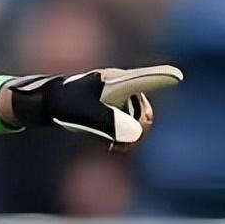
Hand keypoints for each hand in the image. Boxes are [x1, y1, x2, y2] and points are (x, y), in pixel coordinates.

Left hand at [7, 66, 182, 151]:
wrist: (48, 104)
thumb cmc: (64, 103)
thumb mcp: (83, 113)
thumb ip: (109, 121)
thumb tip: (135, 134)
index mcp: (117, 81)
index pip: (143, 79)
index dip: (160, 78)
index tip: (176, 76)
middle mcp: (124, 88)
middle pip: (145, 113)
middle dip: (138, 131)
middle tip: (119, 145)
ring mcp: (122, 99)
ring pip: (140, 124)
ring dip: (130, 139)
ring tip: (114, 147)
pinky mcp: (116, 110)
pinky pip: (131, 129)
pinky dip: (125, 140)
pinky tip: (112, 147)